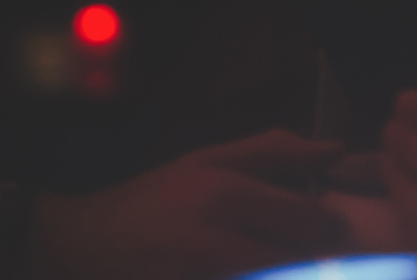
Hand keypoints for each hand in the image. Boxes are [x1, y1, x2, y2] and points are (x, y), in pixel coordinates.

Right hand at [25, 129, 347, 279]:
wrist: (80, 247)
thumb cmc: (153, 200)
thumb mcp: (207, 160)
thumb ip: (275, 152)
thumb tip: (336, 151)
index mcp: (226, 194)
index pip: (310, 222)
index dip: (325, 228)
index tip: (320, 229)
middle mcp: (215, 242)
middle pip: (298, 263)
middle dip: (309, 259)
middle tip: (296, 250)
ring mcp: (205, 277)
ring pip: (275, 277)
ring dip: (279, 271)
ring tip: (263, 259)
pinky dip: (253, 279)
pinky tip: (240, 270)